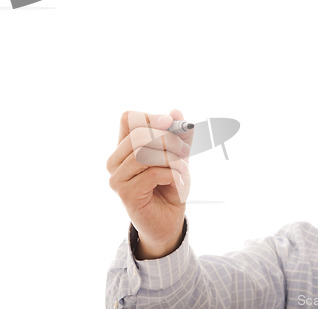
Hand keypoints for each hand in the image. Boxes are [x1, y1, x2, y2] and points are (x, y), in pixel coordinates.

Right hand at [107, 110, 192, 258]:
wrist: (168, 221)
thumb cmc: (170, 186)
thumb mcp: (179, 156)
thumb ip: (180, 135)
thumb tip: (176, 111)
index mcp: (124, 148)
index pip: (129, 119)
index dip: (150, 117)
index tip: (170, 123)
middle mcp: (115, 161)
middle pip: (138, 135)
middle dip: (168, 140)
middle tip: (185, 152)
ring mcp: (117, 178)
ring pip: (145, 154)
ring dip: (172, 159)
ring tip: (183, 169)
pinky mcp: (126, 194)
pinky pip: (153, 173)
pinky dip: (172, 175)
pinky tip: (177, 183)